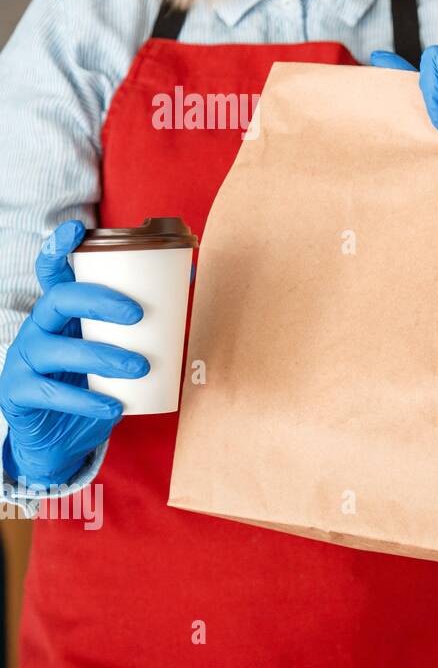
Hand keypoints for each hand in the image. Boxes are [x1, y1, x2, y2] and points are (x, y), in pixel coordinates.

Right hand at [0, 221, 149, 486]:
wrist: (64, 438)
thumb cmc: (96, 384)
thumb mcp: (118, 349)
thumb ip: (146, 320)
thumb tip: (187, 278)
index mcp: (61, 312)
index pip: (53, 273)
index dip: (59, 249)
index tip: (76, 229)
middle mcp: (38, 329)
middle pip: (58, 299)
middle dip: (98, 301)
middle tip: (137, 314)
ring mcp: (23, 360)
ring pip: (57, 349)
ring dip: (103, 356)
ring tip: (140, 367)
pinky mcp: (19, 393)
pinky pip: (51, 392)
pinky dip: (85, 399)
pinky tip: (113, 405)